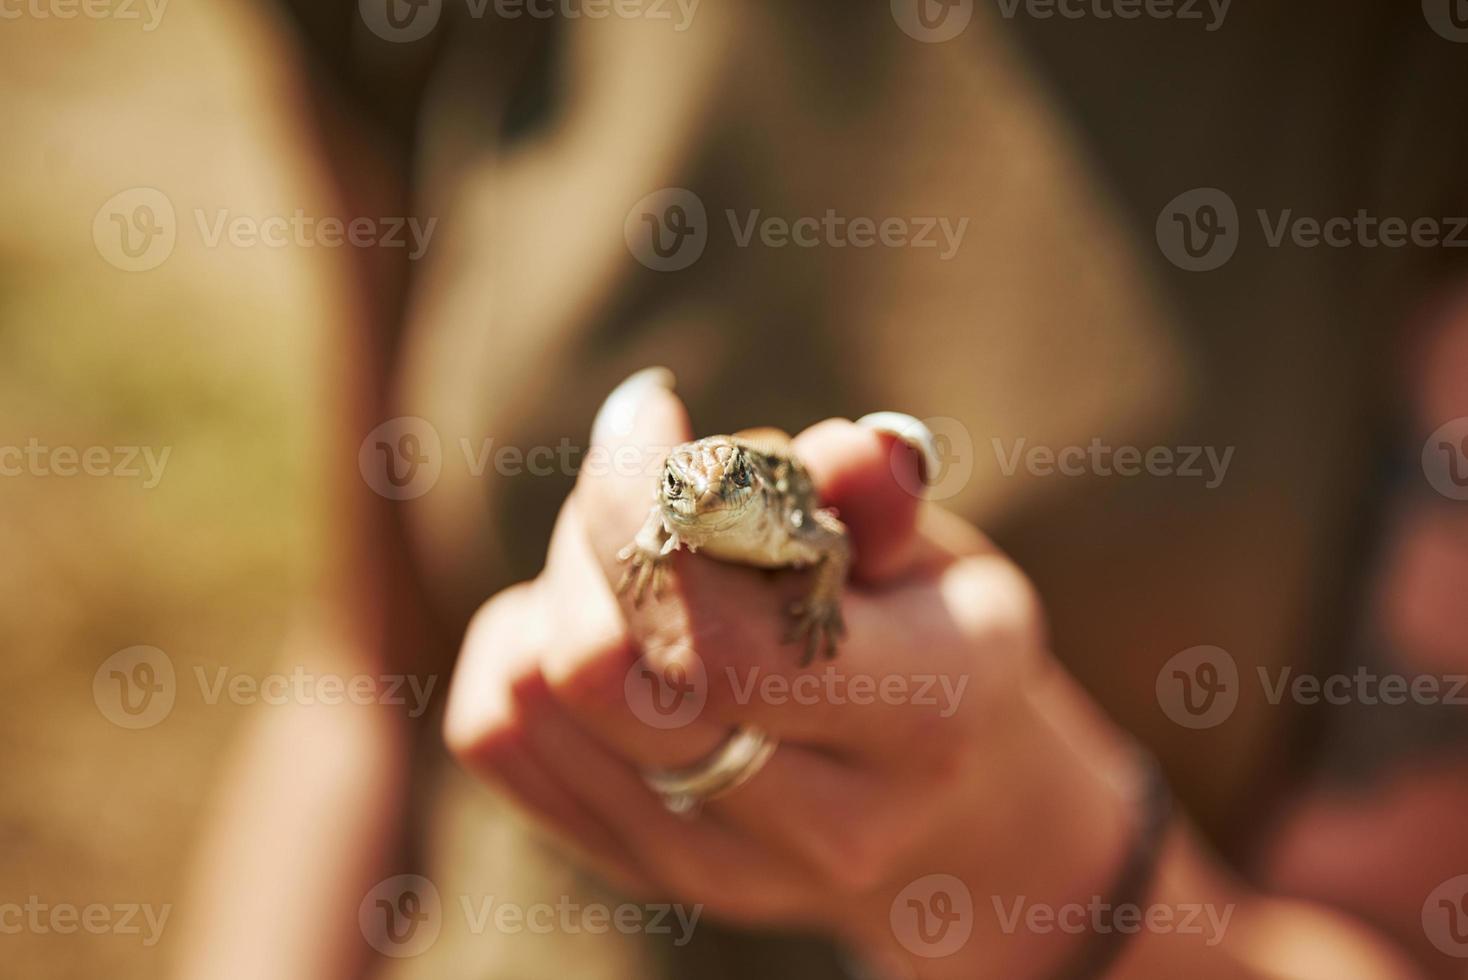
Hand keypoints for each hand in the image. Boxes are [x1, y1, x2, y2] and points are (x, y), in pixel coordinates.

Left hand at [444, 372, 1133, 977]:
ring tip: (644, 559)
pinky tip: (605, 622)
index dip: (645, 508)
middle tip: (648, 482)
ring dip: (561, 586)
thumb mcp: (936, 559)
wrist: (935, 803)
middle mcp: (818, 827)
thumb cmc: (927, 638)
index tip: (652, 411)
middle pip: (601, 671)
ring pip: (530, 697)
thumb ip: (882, 504)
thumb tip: (854, 451)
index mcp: (917, 723)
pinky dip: (518, 646)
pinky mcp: (633, 866)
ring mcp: (715, 866)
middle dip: (598, 535)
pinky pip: (494, 730)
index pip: (721, 637)